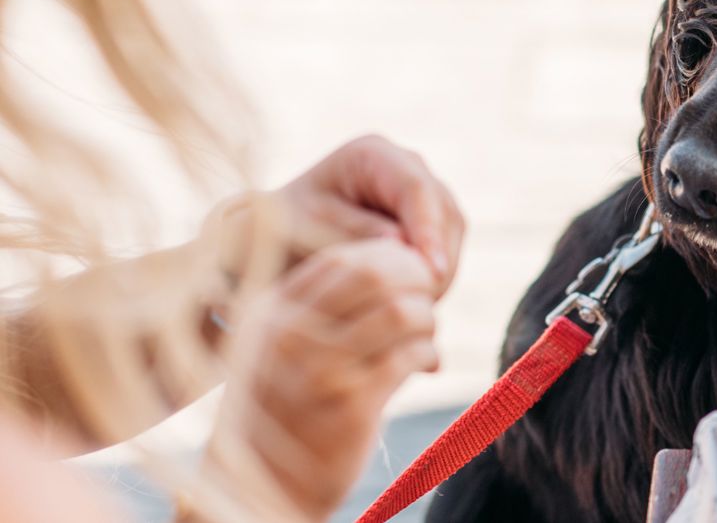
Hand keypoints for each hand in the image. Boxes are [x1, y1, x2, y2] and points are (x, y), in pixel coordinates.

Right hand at [203, 238, 440, 521]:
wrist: (258, 489)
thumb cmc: (282, 411)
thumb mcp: (278, 350)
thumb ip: (318, 309)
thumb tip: (391, 264)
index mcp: (270, 314)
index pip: (338, 258)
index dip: (385, 257)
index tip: (407, 272)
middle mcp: (290, 335)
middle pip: (374, 274)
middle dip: (414, 279)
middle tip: (430, 297)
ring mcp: (319, 369)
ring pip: (400, 312)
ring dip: (428, 319)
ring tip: (427, 336)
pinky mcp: (351, 405)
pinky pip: (411, 355)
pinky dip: (430, 354)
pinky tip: (428, 365)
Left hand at [214, 135, 463, 297]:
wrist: (282, 235)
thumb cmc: (288, 227)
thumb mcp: (309, 229)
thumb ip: (354, 233)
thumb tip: (403, 246)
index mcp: (372, 155)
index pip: (415, 189)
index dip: (428, 230)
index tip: (430, 271)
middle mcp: (406, 166)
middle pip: (442, 209)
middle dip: (438, 255)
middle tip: (425, 301)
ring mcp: (422, 192)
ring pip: (451, 230)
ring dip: (440, 269)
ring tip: (417, 305)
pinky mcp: (430, 219)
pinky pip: (446, 246)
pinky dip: (435, 274)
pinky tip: (415, 300)